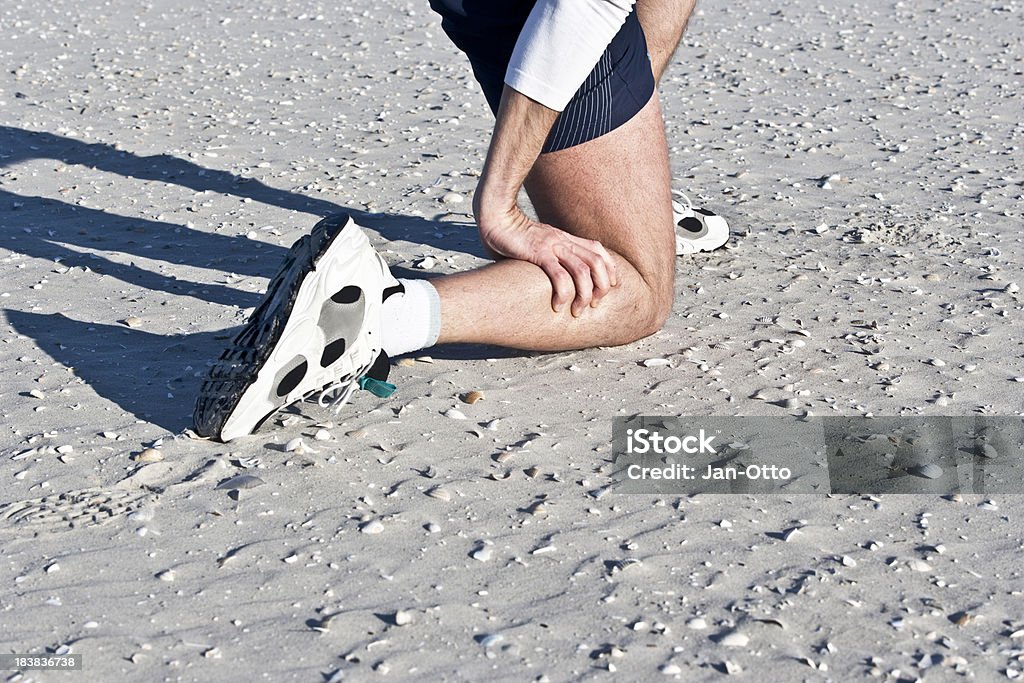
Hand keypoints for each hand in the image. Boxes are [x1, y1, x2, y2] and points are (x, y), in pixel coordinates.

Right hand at [476, 203, 618, 316]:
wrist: (494, 216)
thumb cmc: (510, 234)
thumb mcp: (536, 243)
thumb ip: (546, 256)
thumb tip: (544, 277)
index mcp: (565, 238)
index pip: (598, 251)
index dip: (608, 270)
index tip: (605, 289)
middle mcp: (563, 240)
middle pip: (597, 262)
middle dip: (601, 287)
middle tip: (594, 305)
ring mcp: (552, 246)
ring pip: (583, 271)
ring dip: (585, 295)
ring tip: (577, 311)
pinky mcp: (538, 253)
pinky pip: (559, 275)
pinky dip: (564, 293)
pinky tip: (558, 305)